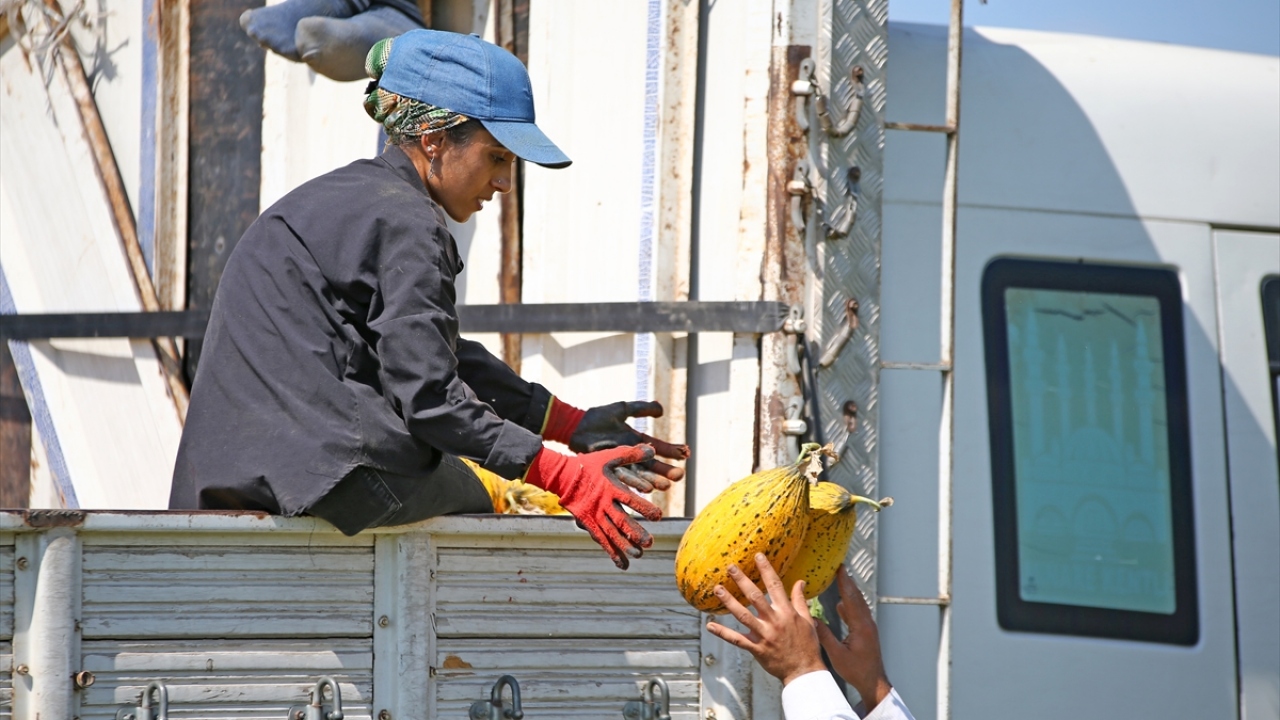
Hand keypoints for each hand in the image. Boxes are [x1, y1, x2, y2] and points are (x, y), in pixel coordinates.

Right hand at [523, 445, 662, 569]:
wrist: (563, 476)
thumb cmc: (591, 465)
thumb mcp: (611, 455)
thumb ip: (632, 454)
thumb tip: (653, 450)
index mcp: (610, 487)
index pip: (630, 499)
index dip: (643, 508)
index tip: (658, 516)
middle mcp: (603, 504)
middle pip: (621, 520)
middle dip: (635, 532)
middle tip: (650, 542)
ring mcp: (595, 516)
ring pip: (611, 534)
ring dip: (625, 545)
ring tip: (639, 554)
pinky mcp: (589, 524)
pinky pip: (601, 540)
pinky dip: (612, 553)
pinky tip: (623, 564)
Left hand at [543, 398, 691, 491]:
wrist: (577, 425)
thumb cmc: (598, 417)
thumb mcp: (623, 409)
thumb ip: (642, 408)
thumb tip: (662, 410)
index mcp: (637, 441)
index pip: (659, 447)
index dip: (672, 450)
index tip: (686, 453)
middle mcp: (632, 454)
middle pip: (653, 464)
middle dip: (666, 470)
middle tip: (680, 476)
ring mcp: (621, 462)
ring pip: (641, 474)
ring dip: (654, 480)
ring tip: (666, 486)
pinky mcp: (610, 467)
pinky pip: (624, 476)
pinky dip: (635, 482)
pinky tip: (645, 489)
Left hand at [705, 553, 826, 685]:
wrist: (804, 671)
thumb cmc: (807, 645)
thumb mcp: (808, 620)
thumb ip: (800, 600)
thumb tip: (800, 582)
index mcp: (787, 612)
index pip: (775, 586)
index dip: (766, 569)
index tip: (758, 556)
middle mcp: (774, 621)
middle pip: (755, 597)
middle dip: (742, 581)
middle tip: (730, 567)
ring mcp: (764, 635)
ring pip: (743, 616)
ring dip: (729, 601)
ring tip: (717, 589)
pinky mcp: (756, 648)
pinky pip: (737, 639)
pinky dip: (723, 632)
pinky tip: (710, 625)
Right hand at [816, 568, 892, 710]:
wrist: (874, 681)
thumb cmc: (857, 671)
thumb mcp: (837, 655)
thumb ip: (825, 636)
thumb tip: (811, 620)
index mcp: (861, 627)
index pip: (851, 599)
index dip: (844, 582)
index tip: (840, 568)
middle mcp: (867, 623)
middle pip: (856, 597)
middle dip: (847, 582)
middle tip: (839, 568)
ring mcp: (868, 627)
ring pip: (858, 604)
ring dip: (849, 591)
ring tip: (840, 580)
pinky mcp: (866, 632)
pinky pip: (857, 612)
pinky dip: (849, 604)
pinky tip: (841, 603)